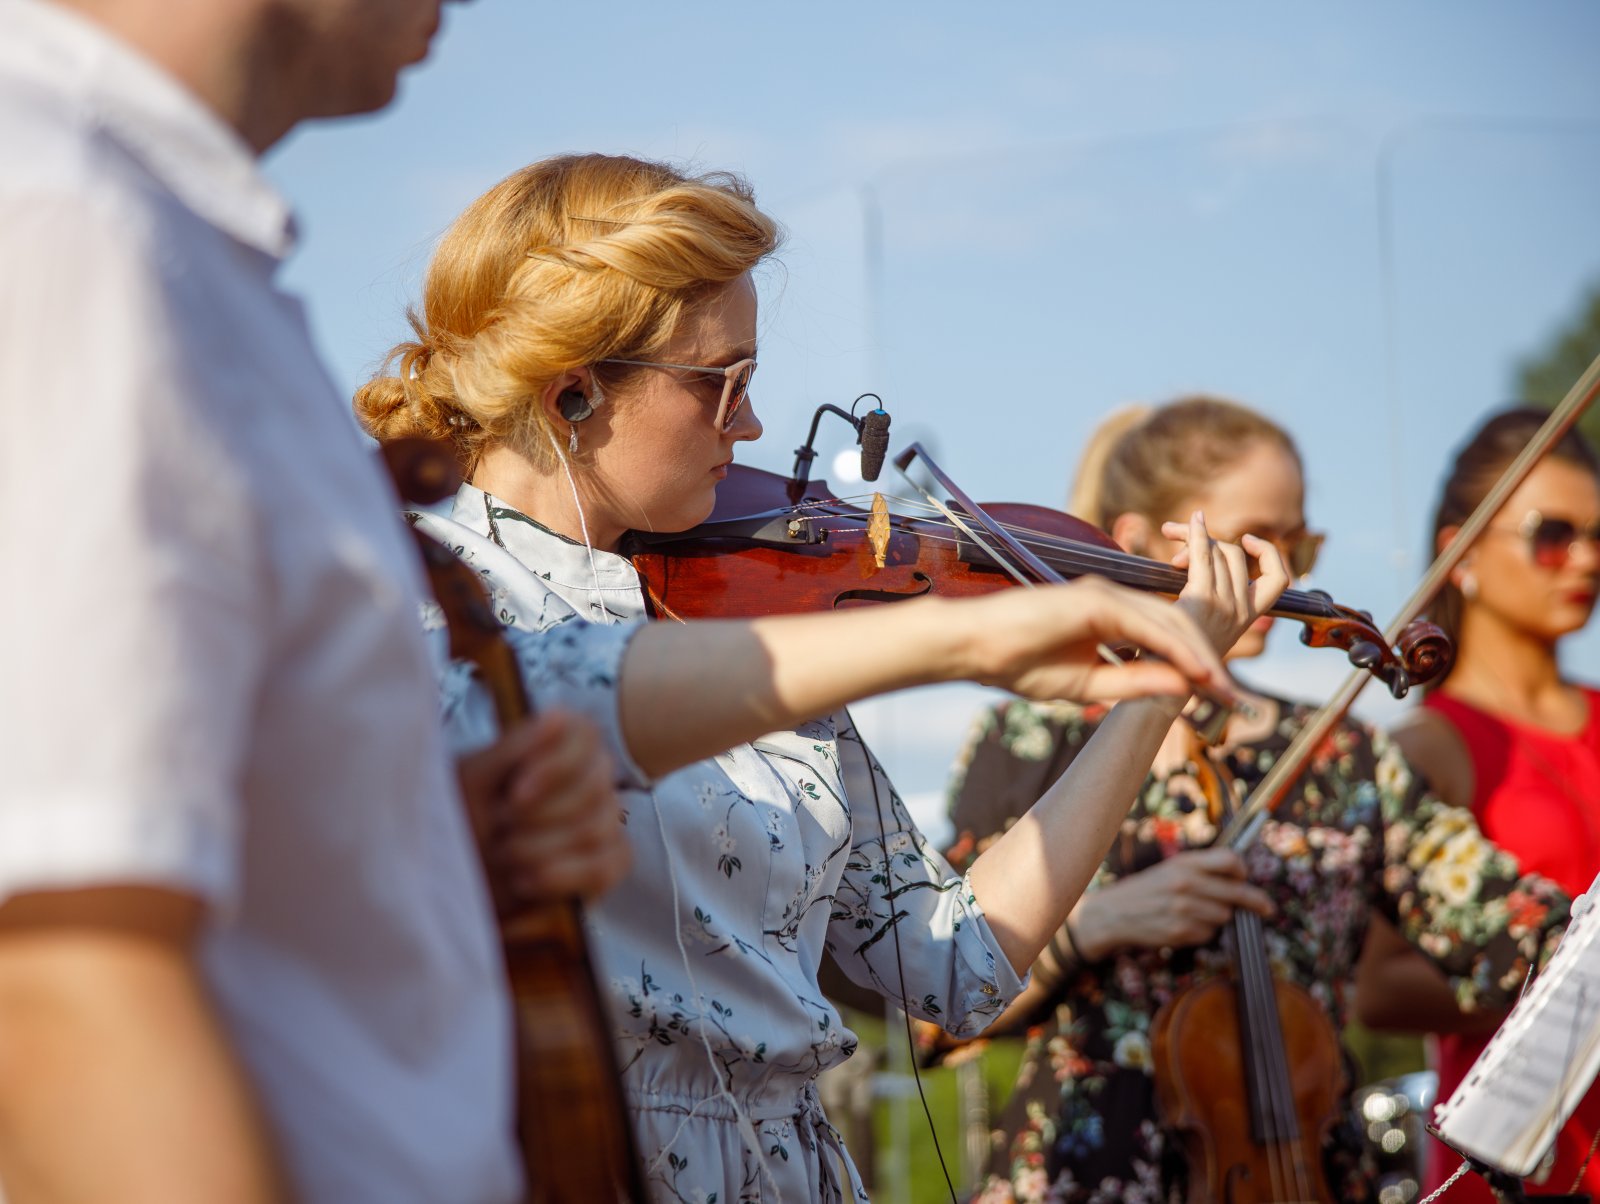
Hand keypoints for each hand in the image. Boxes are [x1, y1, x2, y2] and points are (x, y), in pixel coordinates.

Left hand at [456, 710, 630, 906]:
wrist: (451, 877)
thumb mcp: (472, 783)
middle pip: (594, 785)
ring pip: (597, 828)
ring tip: (503, 856)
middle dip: (539, 815)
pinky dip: (560, 876)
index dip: (556, 765)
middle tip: (498, 827)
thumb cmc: (459, 820)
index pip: (585, 736)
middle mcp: (588, 777)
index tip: (515, 793)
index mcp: (557, 744)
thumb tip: (557, 714)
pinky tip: (525, 880)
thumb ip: (514, 748)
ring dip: (539, 848)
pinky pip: (606, 867)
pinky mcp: (606, 864)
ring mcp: (603, 821)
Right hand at [964, 576, 1238, 704]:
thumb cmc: (1020, 666)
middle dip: (1207, 660)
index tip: (1218, 698)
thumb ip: (1134, 682)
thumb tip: (1181, 687)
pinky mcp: (1093, 600)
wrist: (975, 649)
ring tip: (1222, 689)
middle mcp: (1111, 599)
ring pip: (1168, 622)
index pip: (1164, 637)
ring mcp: (1103, 595)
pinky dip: (1172, 648)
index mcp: (1108, 616)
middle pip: (1176, 625)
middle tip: (1232, 697)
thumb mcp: (1088, 684)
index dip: (1194, 665)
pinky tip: (1193, 671)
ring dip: (1198, 655)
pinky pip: (1145, 624)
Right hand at [1072, 848, 1274, 957]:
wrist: (1114, 913)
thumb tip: (1241, 877)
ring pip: (1224, 916)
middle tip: (1266, 907)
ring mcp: (1184, 909)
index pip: (1230, 860)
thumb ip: (1202, 869)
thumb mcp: (1171, 868)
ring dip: (1218, 917)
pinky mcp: (1180, 931)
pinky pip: (1209, 934)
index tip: (1246, 878)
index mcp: (1184, 863)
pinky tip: (1185, 925)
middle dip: (1254, 902)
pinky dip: (1203, 932)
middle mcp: (1185, 883)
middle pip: (1237, 893)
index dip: (1243, 870)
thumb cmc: (1147, 889)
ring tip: (1196, 912)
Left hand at [1161, 511, 1289, 653]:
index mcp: (1249, 618)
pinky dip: (1194, 535)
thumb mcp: (1205, 630)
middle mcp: (1241, 611)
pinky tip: (1184, 524)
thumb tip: (1191, 562)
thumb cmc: (1176, 658)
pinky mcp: (1202, 603)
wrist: (1161, 690)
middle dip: (1210, 538)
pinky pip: (1201, 557)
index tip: (1247, 540)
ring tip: (1170, 536)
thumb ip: (1211, 600)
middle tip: (1178, 539)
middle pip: (1235, 555)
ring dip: (1193, 536)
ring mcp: (1225, 607)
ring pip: (1218, 552)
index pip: (1279, 581)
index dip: (1269, 554)